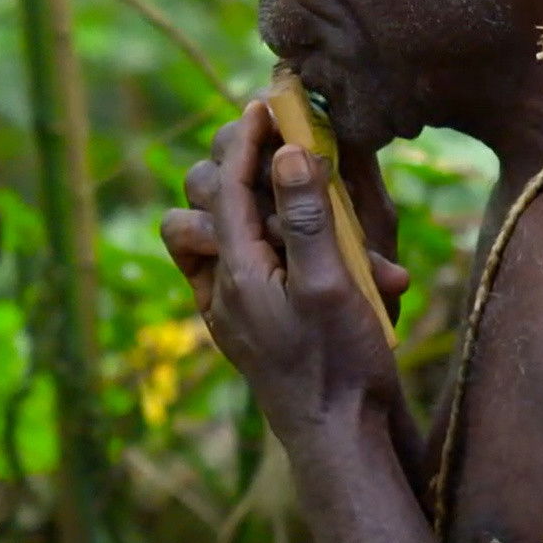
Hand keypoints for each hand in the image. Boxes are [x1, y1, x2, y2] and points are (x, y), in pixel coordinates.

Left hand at [160, 101, 407, 440]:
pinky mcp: (242, 324)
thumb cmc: (341, 365)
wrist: (339, 441)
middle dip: (234, 163)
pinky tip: (283, 239)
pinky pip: (222, 263)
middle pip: (200, 202)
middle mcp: (220, 285)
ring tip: (274, 186)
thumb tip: (287, 151)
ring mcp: (227, 306)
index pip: (226, 183)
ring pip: (201, 233)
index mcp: (237, 269)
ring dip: (233, 201)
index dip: (246, 137)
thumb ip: (306, 216)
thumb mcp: (331, 284)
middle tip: (277, 140)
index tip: (267, 102)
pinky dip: (243, 237)